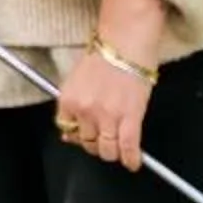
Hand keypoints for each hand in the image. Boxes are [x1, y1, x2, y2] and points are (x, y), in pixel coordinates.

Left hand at [54, 0, 166, 170]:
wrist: (126, 41)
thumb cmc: (104, 55)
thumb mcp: (77, 79)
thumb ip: (72, 106)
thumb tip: (68, 135)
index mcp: (68, 100)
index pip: (68, 131)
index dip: (79, 136)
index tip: (86, 136)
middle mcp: (85, 111)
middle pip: (88, 144)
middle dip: (97, 145)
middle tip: (106, 140)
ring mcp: (107, 117)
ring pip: (108, 151)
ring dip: (114, 153)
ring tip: (120, 149)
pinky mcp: (130, 118)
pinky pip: (129, 148)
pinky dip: (132, 159)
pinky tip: (134, 162)